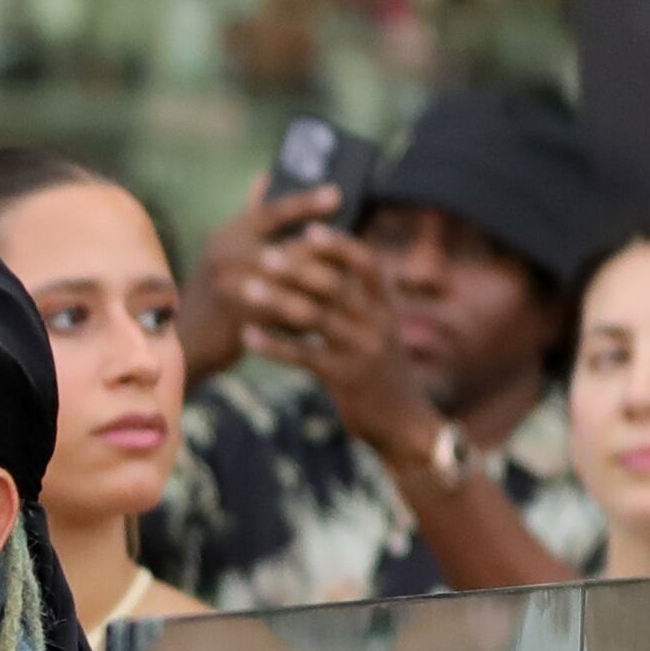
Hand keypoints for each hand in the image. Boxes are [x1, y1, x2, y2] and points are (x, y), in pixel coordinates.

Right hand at [183, 178, 335, 389]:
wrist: (185, 342)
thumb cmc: (216, 291)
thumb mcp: (226, 250)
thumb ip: (251, 218)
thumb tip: (267, 177)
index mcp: (227, 236)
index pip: (270, 211)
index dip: (305, 203)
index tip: (336, 195)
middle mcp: (224, 258)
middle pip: (287, 248)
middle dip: (324, 250)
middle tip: (357, 250)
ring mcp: (228, 289)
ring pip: (289, 282)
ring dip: (322, 282)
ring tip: (352, 280)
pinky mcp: (237, 319)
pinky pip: (283, 312)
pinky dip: (309, 309)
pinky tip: (332, 309)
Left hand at [242, 227, 456, 490]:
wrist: (403, 421)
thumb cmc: (378, 369)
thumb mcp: (376, 330)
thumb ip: (357, 301)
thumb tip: (329, 266)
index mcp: (385, 305)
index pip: (366, 263)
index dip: (338, 246)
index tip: (308, 229)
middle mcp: (378, 321)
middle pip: (337, 284)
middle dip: (299, 268)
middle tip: (265, 255)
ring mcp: (363, 349)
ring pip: (317, 317)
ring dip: (278, 301)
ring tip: (246, 290)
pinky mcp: (346, 378)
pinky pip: (304, 356)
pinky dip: (274, 345)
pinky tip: (247, 338)